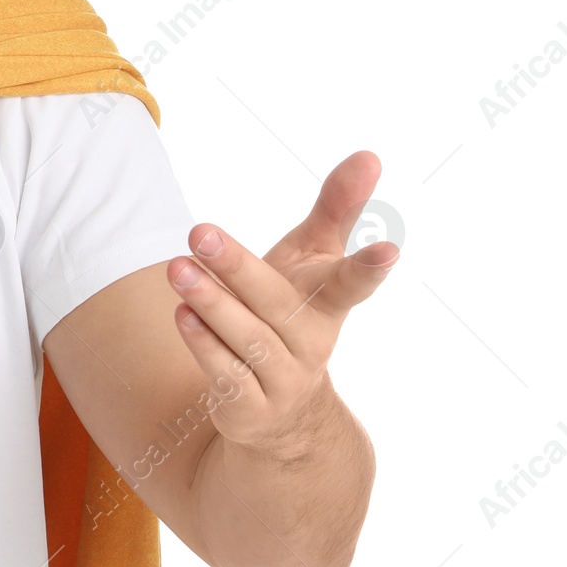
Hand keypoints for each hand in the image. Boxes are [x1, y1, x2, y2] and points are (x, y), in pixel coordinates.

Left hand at [165, 150, 398, 451]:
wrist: (282, 411)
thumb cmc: (294, 311)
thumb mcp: (311, 260)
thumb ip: (335, 210)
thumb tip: (369, 155)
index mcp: (328, 305)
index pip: (351, 284)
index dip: (370, 267)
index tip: (390, 248)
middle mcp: (311, 344)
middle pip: (274, 303)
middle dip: (237, 267)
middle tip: (199, 230)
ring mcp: (283, 381)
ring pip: (246, 339)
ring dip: (210, 304)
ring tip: (177, 269)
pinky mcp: (250, 409)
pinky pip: (226, 376)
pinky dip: (204, 346)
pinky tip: (182, 315)